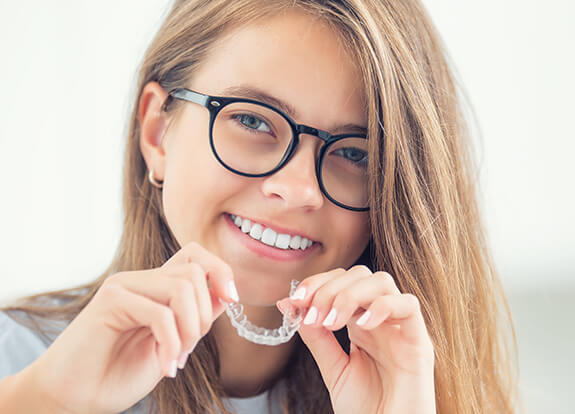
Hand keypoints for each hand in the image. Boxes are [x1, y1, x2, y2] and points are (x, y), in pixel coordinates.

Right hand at [25, 242, 237, 413]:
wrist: (75, 399)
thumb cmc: (120, 373)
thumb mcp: (173, 344)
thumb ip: (195, 318)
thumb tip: (225, 294)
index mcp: (156, 287)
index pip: (195, 256)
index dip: (220, 270)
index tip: (232, 298)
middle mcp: (141, 280)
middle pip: (195, 271)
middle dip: (204, 315)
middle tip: (188, 351)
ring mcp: (124, 286)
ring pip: (182, 287)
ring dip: (190, 330)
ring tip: (176, 359)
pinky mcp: (109, 301)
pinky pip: (160, 313)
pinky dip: (171, 344)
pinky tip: (165, 367)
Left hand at [277, 265, 435, 413]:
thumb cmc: (367, 409)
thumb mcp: (333, 368)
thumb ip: (315, 336)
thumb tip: (288, 303)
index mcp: (362, 322)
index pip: (342, 281)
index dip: (318, 283)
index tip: (295, 301)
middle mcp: (382, 319)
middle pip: (360, 275)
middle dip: (330, 288)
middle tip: (312, 315)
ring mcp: (402, 328)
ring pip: (382, 282)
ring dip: (350, 295)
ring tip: (331, 322)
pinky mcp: (420, 342)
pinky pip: (409, 306)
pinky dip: (382, 307)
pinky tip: (360, 326)